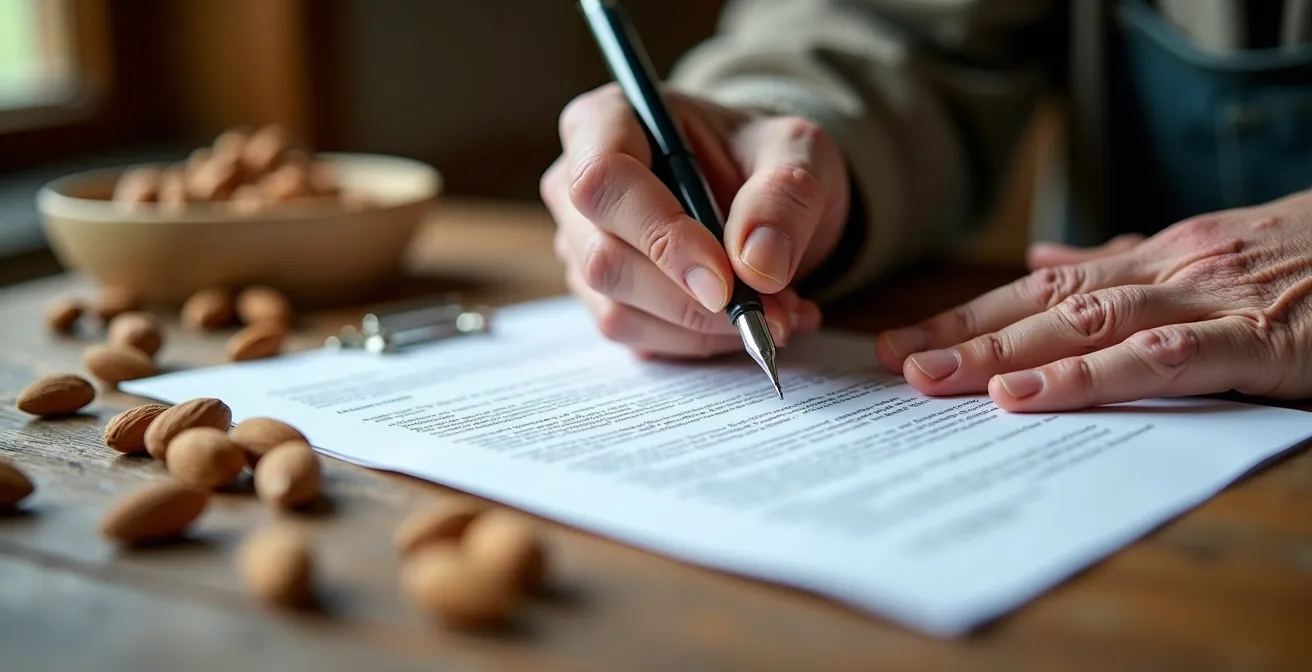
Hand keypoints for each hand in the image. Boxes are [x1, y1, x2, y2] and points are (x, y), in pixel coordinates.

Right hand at [541, 84, 847, 357]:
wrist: (765, 197)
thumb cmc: (766, 157)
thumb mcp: (800, 152)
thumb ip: (785, 195)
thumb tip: (757, 264)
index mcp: (606, 121)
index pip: (603, 180)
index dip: (660, 235)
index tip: (726, 280)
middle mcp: (575, 185)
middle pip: (604, 259)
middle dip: (693, 299)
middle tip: (774, 308)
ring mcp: (580, 247)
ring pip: (618, 310)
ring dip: (705, 327)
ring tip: (777, 310)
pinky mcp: (601, 298)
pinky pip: (637, 339)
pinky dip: (701, 342)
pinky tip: (748, 320)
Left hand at [876, 189, 1311, 410]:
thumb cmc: (1298, 259)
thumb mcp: (1201, 252)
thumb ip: (1119, 264)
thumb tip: (1040, 262)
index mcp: (1149, 260)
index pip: (1038, 292)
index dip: (967, 318)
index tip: (902, 344)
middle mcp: (1166, 271)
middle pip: (1048, 309)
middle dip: (968, 339)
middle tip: (900, 368)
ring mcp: (1212, 300)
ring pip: (1094, 325)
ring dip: (1016, 356)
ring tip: (951, 382)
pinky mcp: (1261, 338)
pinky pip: (1171, 357)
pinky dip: (1103, 374)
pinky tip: (1045, 394)